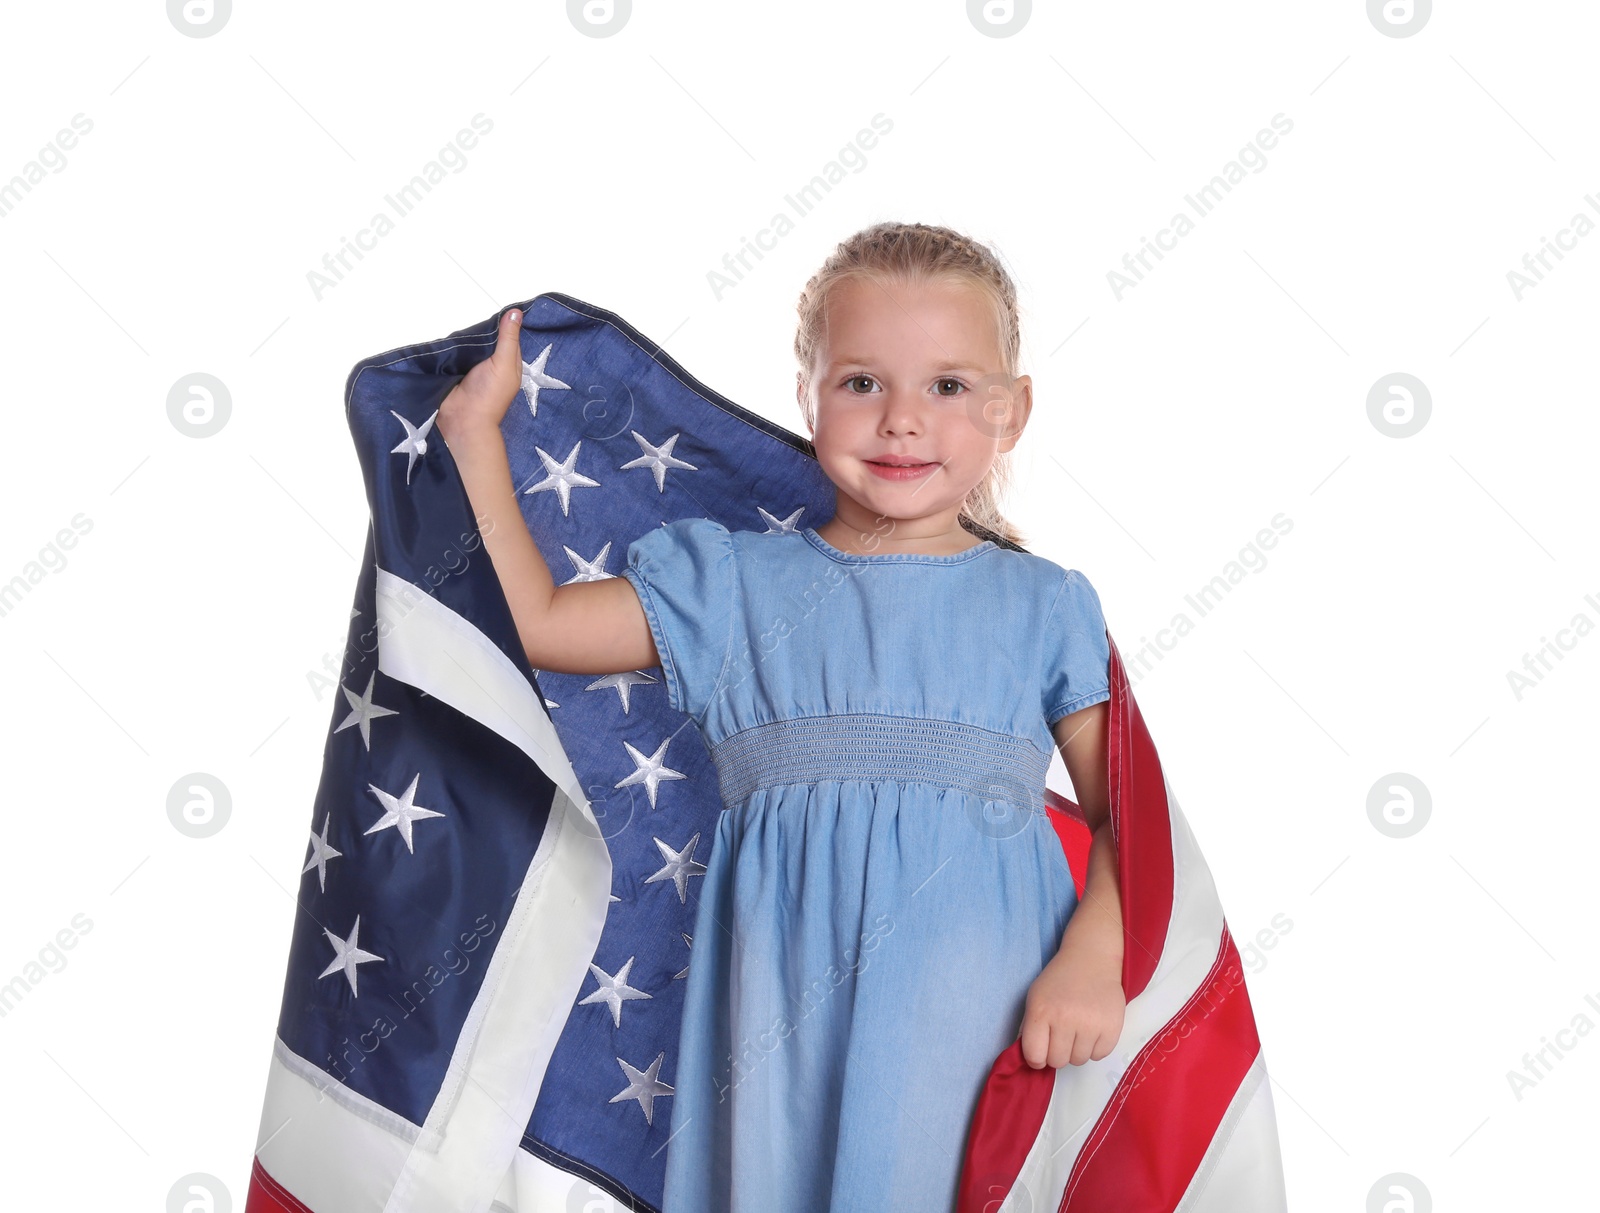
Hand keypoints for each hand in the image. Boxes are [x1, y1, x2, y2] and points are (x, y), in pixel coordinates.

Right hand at [438, 307, 524, 444]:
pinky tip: (450, 334)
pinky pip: (456, 353)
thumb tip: (516, 312)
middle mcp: (494, 366)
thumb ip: (508, 338)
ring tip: (461, 320)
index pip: (510, 338)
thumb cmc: (489, 395)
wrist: (462, 420)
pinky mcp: (457, 371)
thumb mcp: (504, 363)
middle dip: (483, 328)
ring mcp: (474, 369)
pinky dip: (454, 346)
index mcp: (510, 365)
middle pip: (489, 341)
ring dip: (467, 337)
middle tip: (476, 311)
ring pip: (472, 346)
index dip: (506, 323)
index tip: (500, 305)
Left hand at [1018, 945, 1125, 1068]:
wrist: (1092, 960)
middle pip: (1057, 1062)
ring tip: (1078, 1029)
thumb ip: (1029, 1027)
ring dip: (1076, 1050)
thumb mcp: (1035, 997)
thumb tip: (1029, 1058)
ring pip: (1078, 1061)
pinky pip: (1098, 1056)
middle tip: (1062, 1035)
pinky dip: (1095, 1048)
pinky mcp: (1112, 1029)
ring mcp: (1090, 1025)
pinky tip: (1093, 1029)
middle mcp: (1065, 1019)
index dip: (1037, 1057)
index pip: (1035, 1055)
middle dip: (1057, 1053)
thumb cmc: (1059, 980)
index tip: (1042, 1049)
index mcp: (1041, 1011)